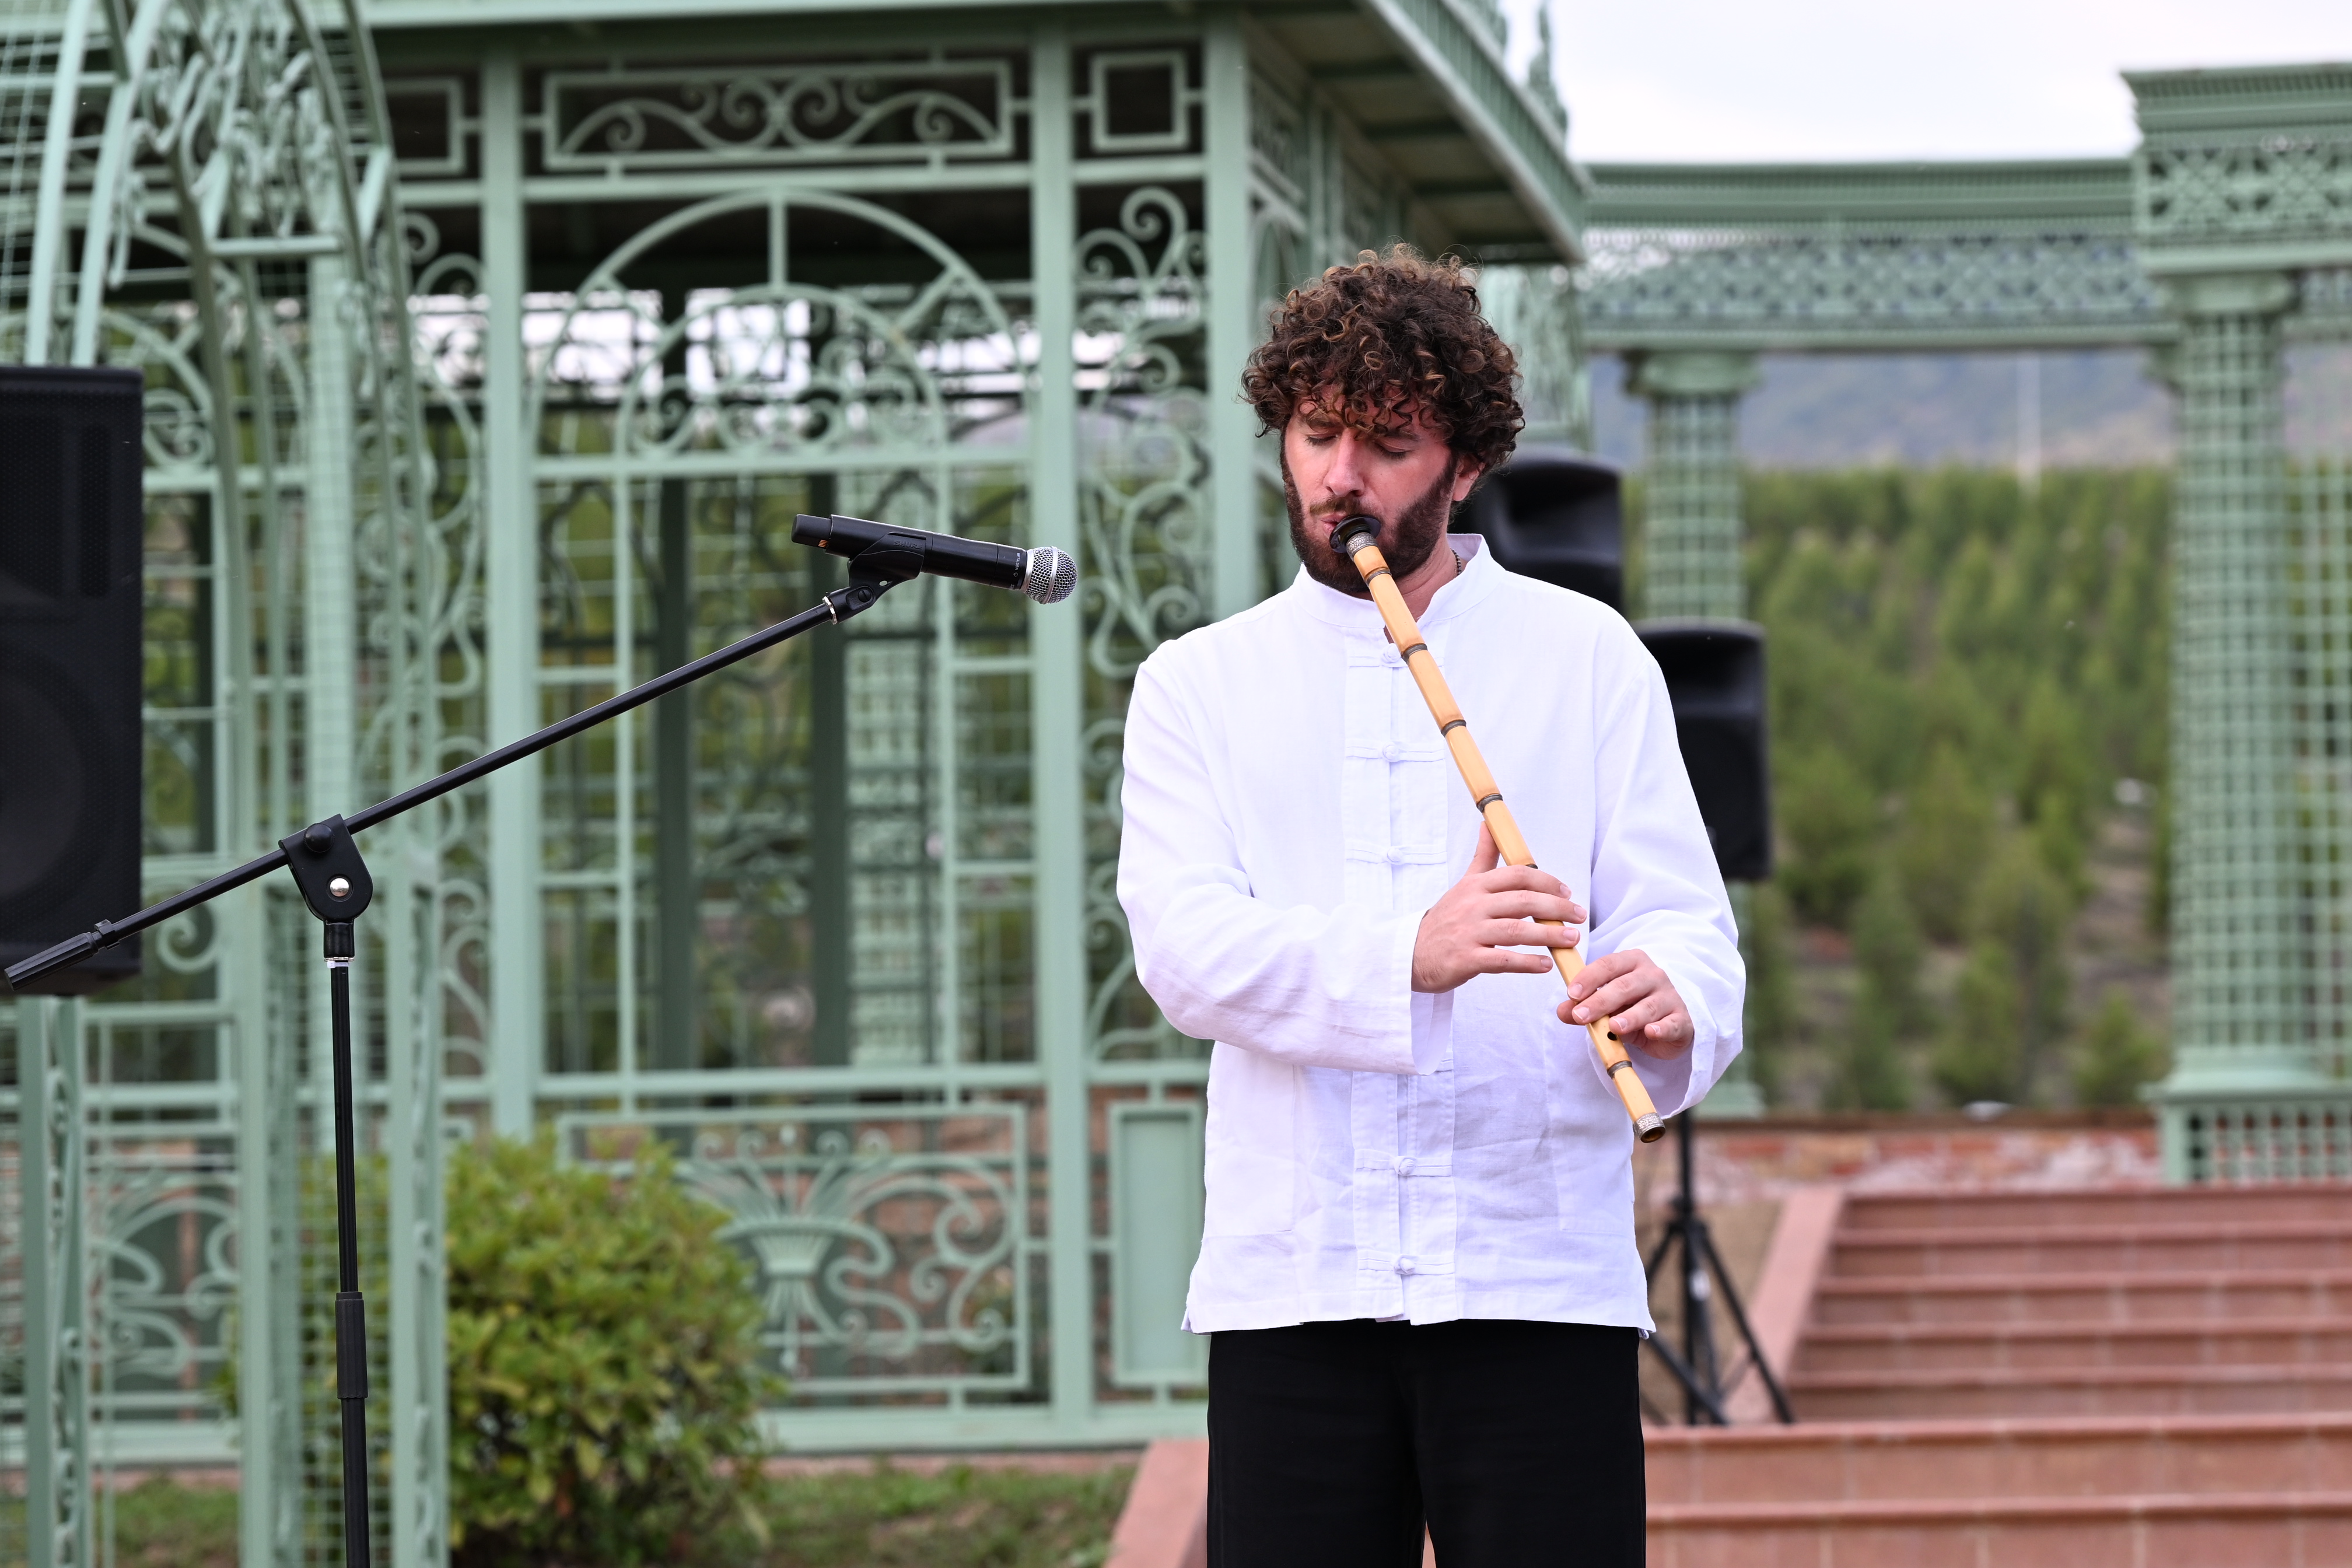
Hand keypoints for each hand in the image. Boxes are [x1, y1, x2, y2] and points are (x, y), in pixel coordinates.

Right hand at [1411, 824, 1586, 992]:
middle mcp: (1472, 906)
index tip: (1567, 893)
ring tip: (1571, 939)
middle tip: (1579, 916)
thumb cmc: (1446, 919)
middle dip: (1557, 908)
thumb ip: (1482, 856)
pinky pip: (1503, 960)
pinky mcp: (1466, 959)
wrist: (1412, 952)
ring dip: (1548, 935)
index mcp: (1476, 886)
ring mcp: (1469, 933)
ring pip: (1516, 930)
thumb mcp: (1464, 884)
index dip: (1547, 883)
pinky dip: (1527, 963)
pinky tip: (1545, 964)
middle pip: (1523, 901)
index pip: (1518, 876)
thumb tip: (1488, 824)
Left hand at [1558, 949, 1692, 1059]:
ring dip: (1630, 1016)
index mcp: (1631, 962)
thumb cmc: (1632, 1008)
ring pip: (1648, 1005)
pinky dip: (1661, 1028)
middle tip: (1580, 1016)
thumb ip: (1584, 1007)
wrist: (1668, 1025)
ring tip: (1614, 1026)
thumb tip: (1562, 1011)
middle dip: (1600, 1001)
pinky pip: (1671, 1023)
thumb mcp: (1607, 1007)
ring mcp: (1669, 996)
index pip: (1608, 965)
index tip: (1571, 994)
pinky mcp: (1681, 1019)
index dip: (1589, 978)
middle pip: (1625, 985)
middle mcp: (1653, 975)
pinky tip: (1651, 1031)